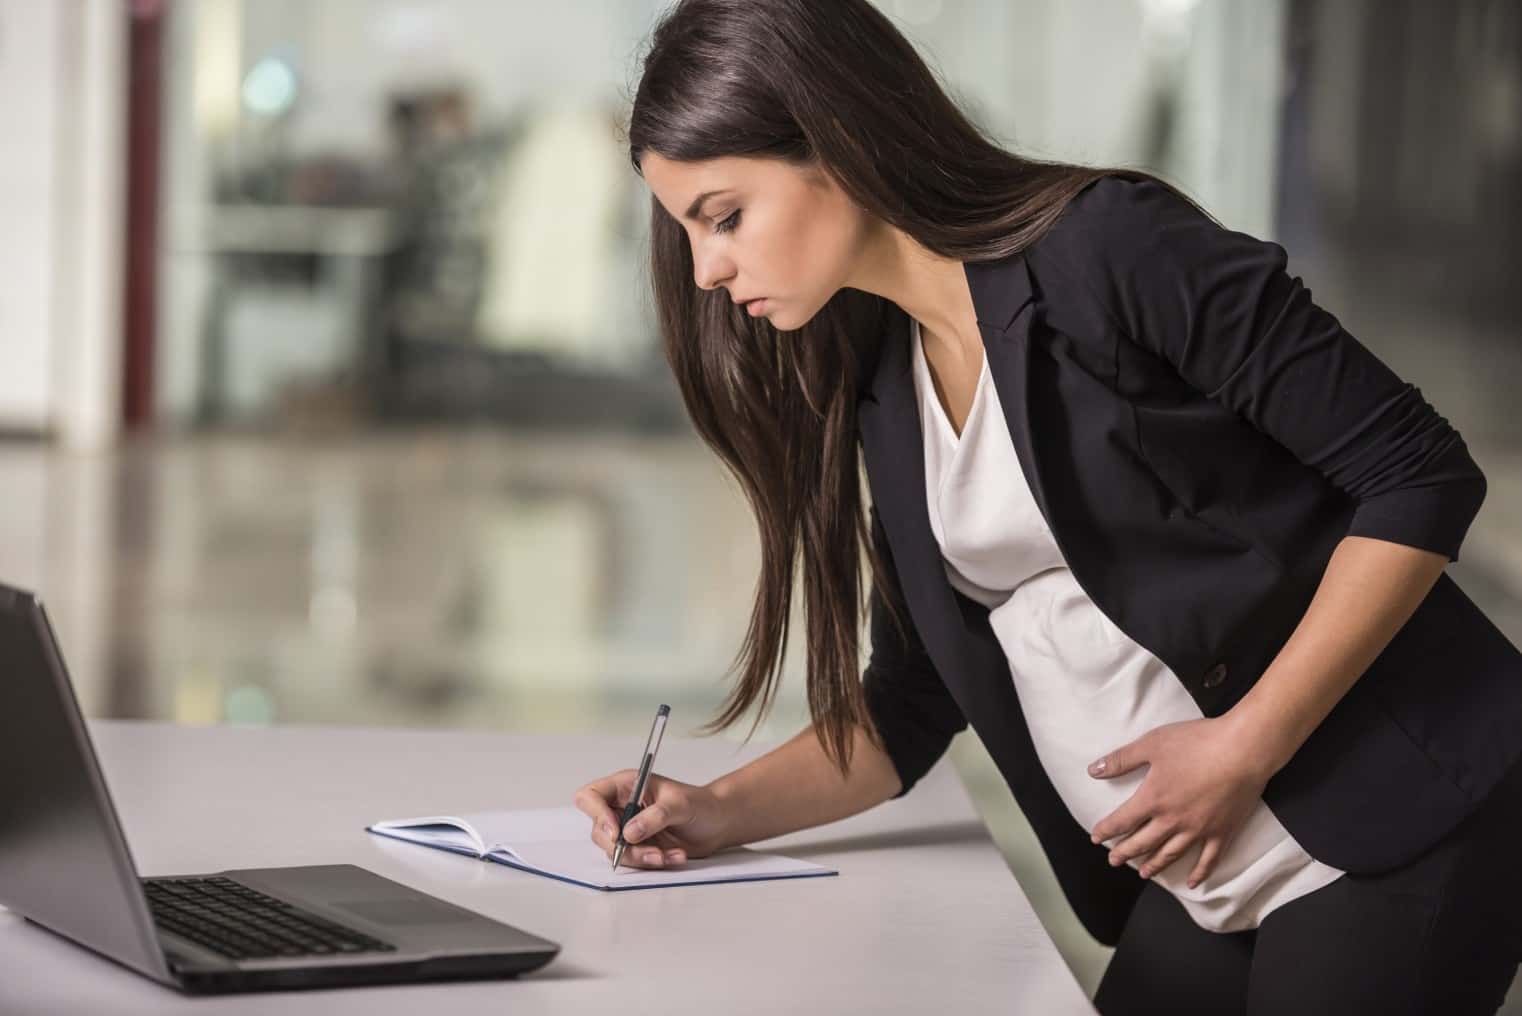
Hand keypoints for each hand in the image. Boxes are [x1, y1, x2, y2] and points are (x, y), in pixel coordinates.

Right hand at [573, 769, 729, 868]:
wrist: (718, 824)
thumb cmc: (701, 804)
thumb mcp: (680, 804)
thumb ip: (654, 817)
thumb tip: (628, 833)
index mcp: (626, 786)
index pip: (591, 796)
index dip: (597, 815)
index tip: (617, 832)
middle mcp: (623, 807)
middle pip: (598, 830)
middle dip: (623, 846)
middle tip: (650, 851)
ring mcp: (629, 830)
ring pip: (616, 851)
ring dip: (641, 857)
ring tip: (667, 855)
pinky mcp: (639, 848)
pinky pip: (634, 861)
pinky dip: (653, 863)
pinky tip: (675, 856)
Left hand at [1085, 715, 1270, 888]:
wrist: (1242, 750)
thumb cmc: (1197, 743)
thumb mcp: (1152, 744)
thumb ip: (1122, 759)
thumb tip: (1093, 770)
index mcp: (1154, 799)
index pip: (1123, 821)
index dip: (1107, 830)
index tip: (1096, 838)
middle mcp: (1173, 820)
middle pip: (1143, 842)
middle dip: (1125, 852)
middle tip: (1114, 860)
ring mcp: (1199, 829)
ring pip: (1171, 854)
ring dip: (1155, 865)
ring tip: (1144, 874)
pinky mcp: (1223, 832)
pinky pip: (1209, 859)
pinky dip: (1199, 873)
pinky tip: (1192, 883)